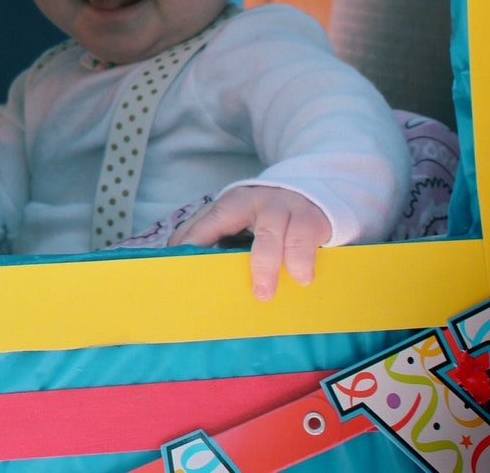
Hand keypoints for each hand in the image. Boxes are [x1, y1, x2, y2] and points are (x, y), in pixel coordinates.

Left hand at [168, 186, 331, 300]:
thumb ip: (210, 232)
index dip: (194, 238)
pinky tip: (302, 279)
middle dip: (238, 257)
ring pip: (276, 233)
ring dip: (270, 264)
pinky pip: (305, 240)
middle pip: (241, 224)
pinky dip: (302, 260)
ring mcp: (286, 209)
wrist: (313, 196)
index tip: (181, 261)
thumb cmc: (266, 217)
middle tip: (235, 286)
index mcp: (235, 202)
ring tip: (266, 293)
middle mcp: (259, 202)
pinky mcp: (311, 219)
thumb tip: (176, 252)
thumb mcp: (238, 219)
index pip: (210, 219)